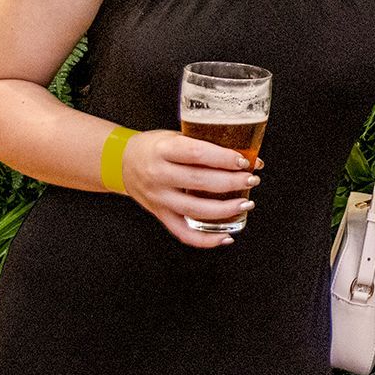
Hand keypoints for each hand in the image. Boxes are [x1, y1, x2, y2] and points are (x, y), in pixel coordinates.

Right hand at [118, 129, 262, 247]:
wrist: (123, 162)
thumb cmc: (154, 146)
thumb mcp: (174, 135)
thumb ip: (204, 143)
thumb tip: (245, 154)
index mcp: (163, 150)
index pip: (197, 153)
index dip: (223, 158)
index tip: (243, 160)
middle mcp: (159, 175)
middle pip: (199, 181)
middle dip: (231, 182)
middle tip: (252, 179)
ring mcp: (159, 198)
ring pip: (194, 209)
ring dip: (225, 209)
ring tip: (246, 203)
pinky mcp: (160, 215)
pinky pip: (183, 233)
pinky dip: (206, 239)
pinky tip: (225, 236)